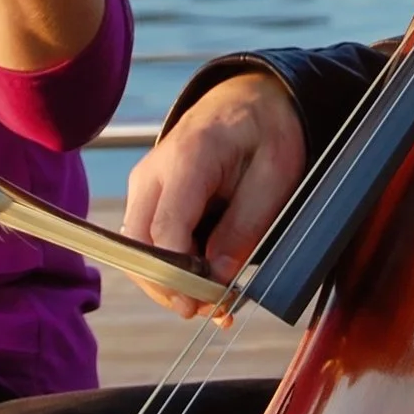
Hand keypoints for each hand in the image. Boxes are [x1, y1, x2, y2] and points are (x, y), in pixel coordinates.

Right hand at [122, 71, 307, 319]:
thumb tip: (218, 277)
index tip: (204, 304)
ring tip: (214, 305)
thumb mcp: (275, 175)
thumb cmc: (266, 131)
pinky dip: (171, 269)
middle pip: (138, 246)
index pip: (165, 227)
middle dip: (168, 287)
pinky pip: (149, 242)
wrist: (249, 100)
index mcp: (188, 156)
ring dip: (169, 283)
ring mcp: (146, 184)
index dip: (179, 275)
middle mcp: (154, 171)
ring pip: (138, 250)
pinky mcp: (149, 197)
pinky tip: (203, 285)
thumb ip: (245, 225)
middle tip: (211, 313)